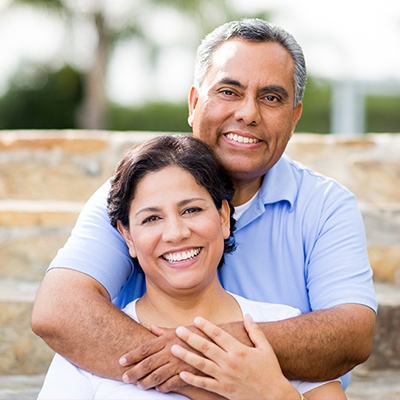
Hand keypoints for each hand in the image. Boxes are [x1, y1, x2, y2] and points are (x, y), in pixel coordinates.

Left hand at [119, 325, 200, 391]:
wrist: (220, 343)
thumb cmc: (199, 334)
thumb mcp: (181, 329)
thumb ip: (164, 331)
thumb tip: (150, 327)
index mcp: (168, 339)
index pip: (145, 348)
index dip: (132, 355)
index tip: (121, 361)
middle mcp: (171, 351)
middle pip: (147, 364)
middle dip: (134, 372)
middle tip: (124, 377)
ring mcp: (179, 363)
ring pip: (157, 376)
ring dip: (146, 382)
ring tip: (138, 386)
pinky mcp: (188, 374)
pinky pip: (171, 384)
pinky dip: (163, 388)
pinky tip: (158, 389)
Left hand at [171, 314, 299, 399]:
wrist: (274, 396)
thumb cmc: (270, 370)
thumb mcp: (265, 348)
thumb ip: (254, 331)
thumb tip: (247, 315)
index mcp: (239, 350)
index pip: (219, 334)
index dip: (206, 326)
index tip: (196, 319)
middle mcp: (230, 362)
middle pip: (206, 347)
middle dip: (190, 338)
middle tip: (178, 330)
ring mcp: (225, 377)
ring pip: (201, 365)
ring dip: (186, 356)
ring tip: (173, 349)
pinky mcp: (223, 390)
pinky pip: (205, 384)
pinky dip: (192, 380)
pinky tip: (181, 374)